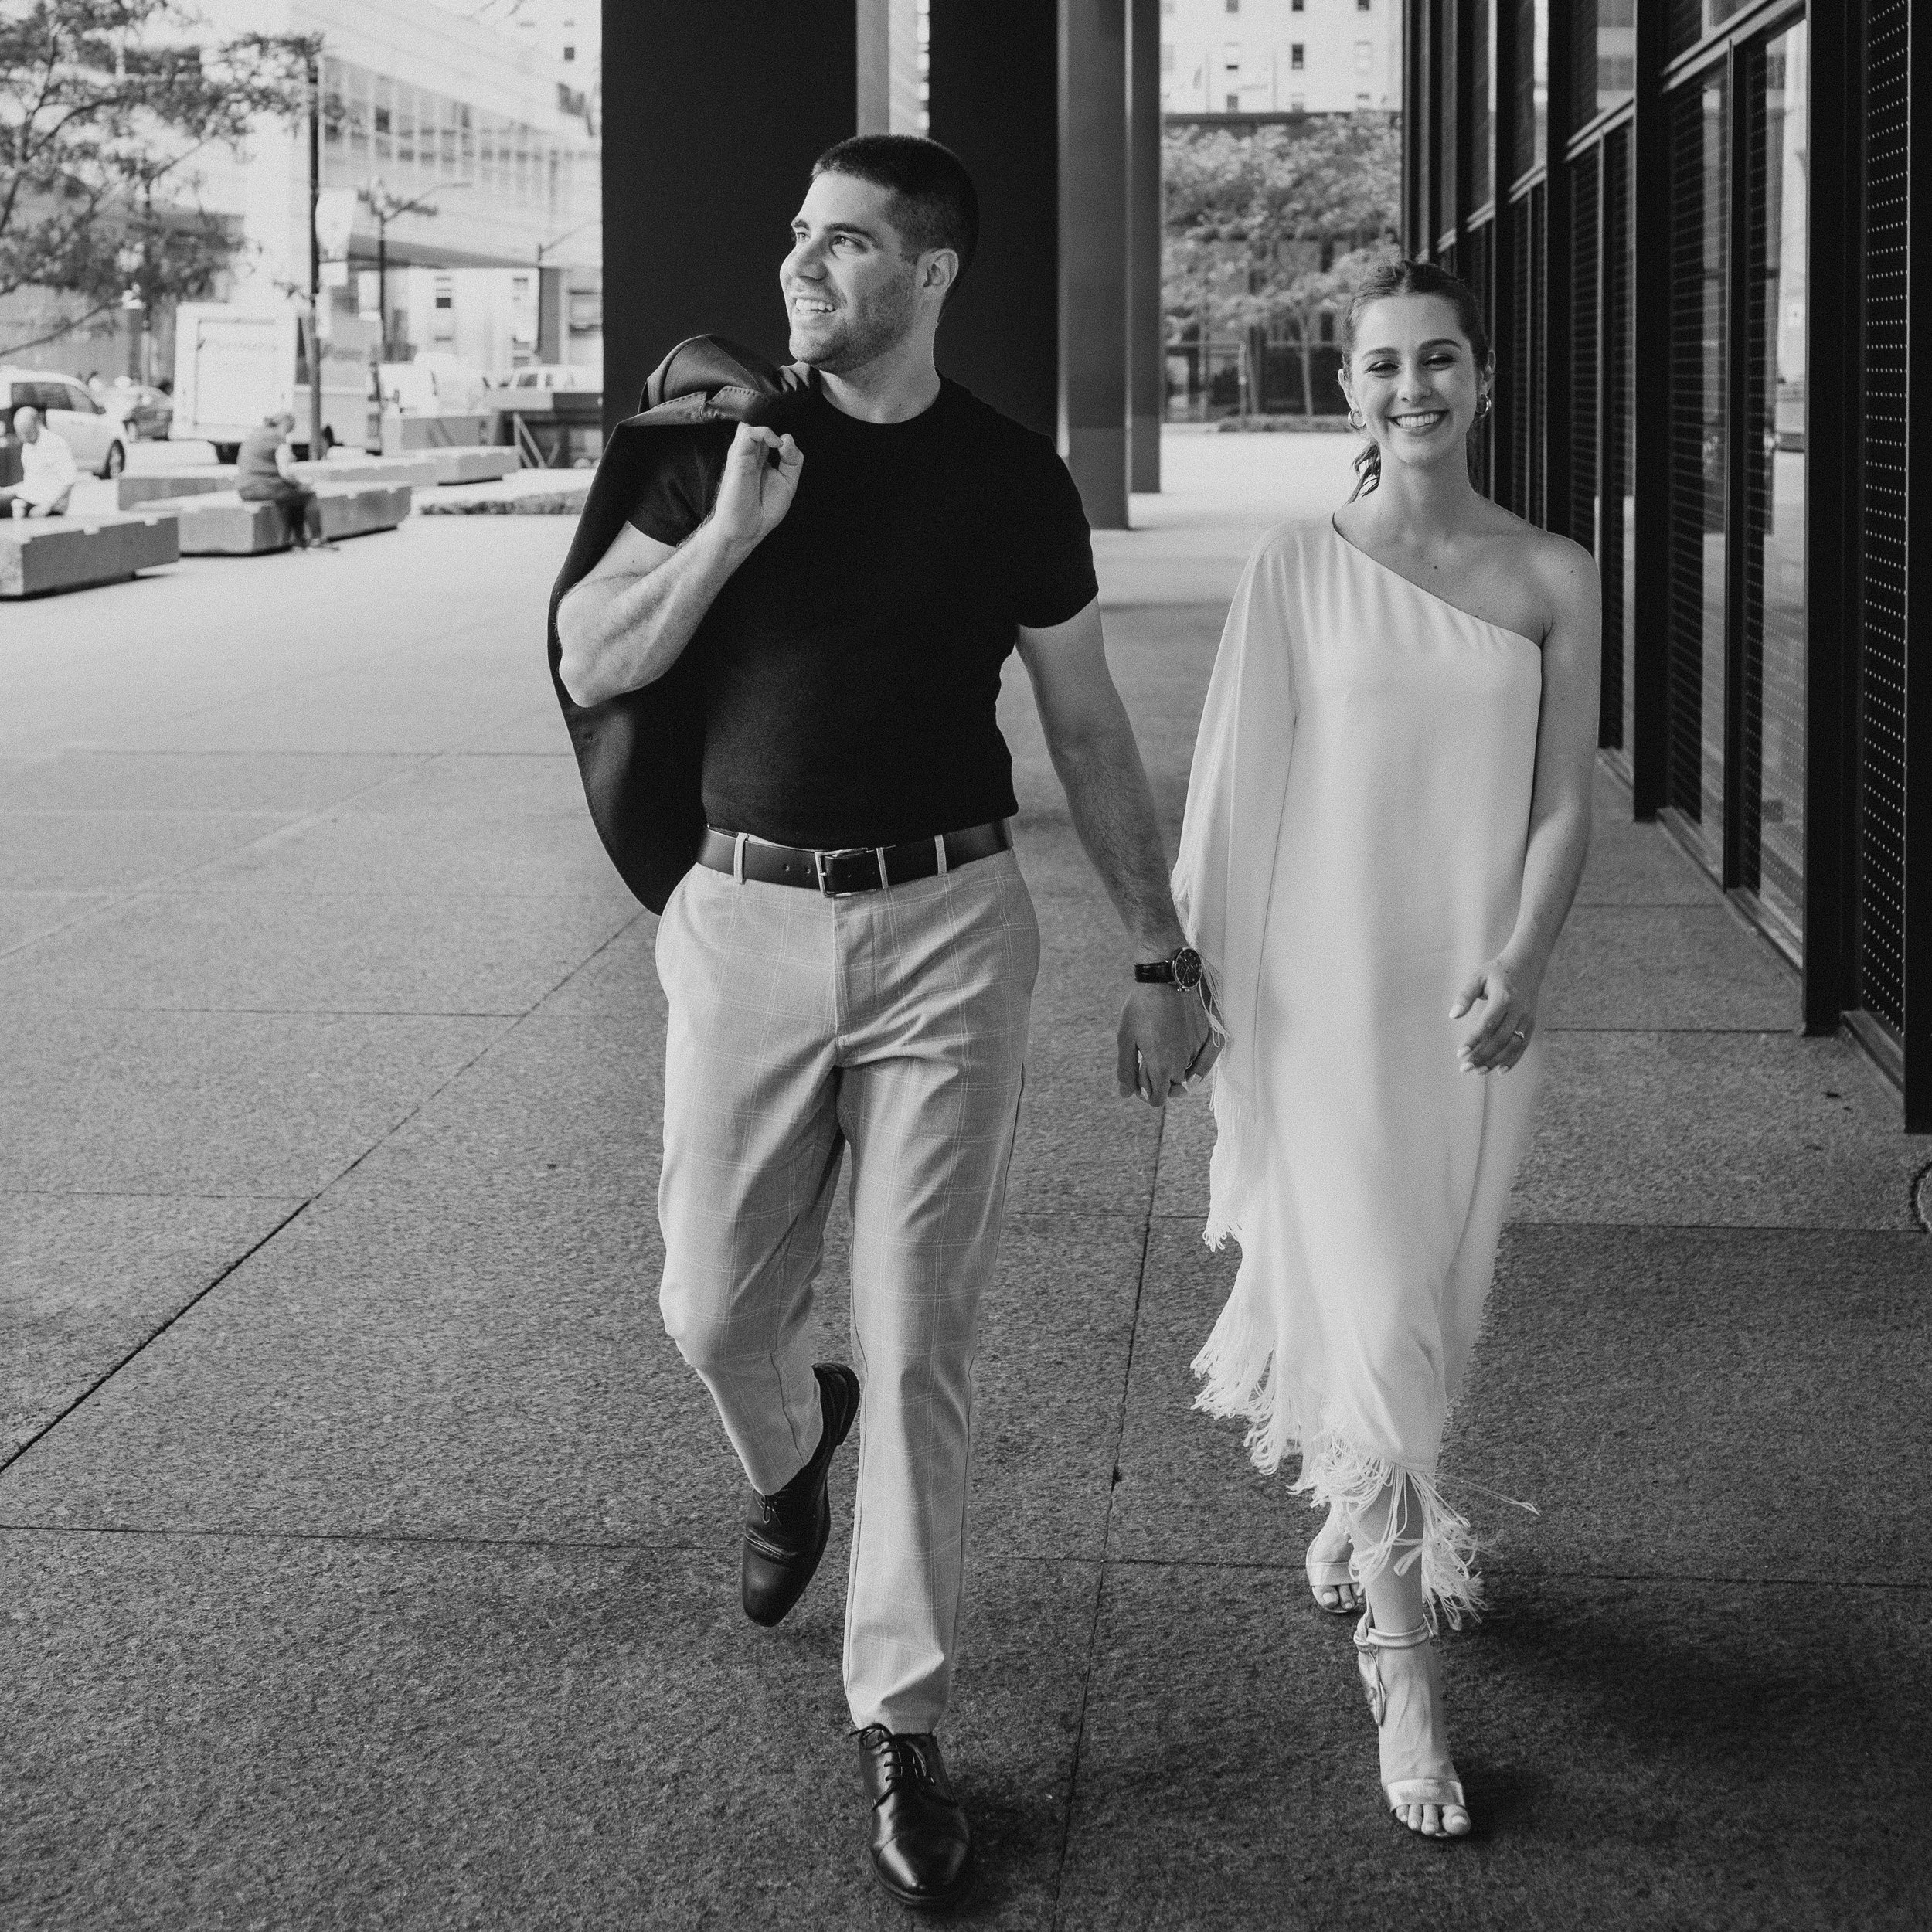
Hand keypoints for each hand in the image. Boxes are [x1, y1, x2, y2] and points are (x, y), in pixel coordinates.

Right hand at [710, 422, 801, 549]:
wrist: (746, 529)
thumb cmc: (763, 510)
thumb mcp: (788, 483)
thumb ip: (792, 460)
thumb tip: (787, 438)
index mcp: (759, 458)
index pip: (766, 433)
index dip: (778, 433)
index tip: (788, 447)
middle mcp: (749, 453)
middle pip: (758, 426)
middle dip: (774, 429)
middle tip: (783, 447)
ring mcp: (743, 454)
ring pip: (751, 424)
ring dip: (769, 430)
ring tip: (778, 446)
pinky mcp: (738, 458)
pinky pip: (748, 432)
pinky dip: (764, 432)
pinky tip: (775, 444)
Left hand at [1115, 984, 1213, 1107]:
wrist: (1165, 978)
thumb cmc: (1141, 1007)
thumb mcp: (1126, 1039)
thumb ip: (1126, 1070)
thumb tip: (1126, 1093)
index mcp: (1161, 1066)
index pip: (1157, 1099)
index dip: (1146, 1094)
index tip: (1138, 1082)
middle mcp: (1183, 1062)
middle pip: (1173, 1088)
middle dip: (1160, 1083)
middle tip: (1146, 1065)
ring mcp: (1197, 1049)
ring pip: (1188, 1074)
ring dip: (1175, 1070)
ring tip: (1160, 1051)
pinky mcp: (1206, 1036)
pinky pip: (1202, 1059)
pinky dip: (1191, 1060)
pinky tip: (1179, 1050)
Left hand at [1449, 956, 1538, 1073]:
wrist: (1526, 965)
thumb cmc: (1496, 972)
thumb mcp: (1477, 977)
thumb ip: (1464, 996)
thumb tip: (1453, 1015)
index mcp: (1503, 998)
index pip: (1487, 1024)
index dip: (1474, 1040)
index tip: (1460, 1053)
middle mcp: (1518, 1010)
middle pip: (1500, 1039)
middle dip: (1482, 1055)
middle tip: (1465, 1067)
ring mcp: (1527, 1019)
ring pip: (1512, 1046)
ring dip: (1495, 1061)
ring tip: (1478, 1071)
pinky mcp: (1531, 1024)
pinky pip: (1523, 1046)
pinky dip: (1513, 1060)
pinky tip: (1499, 1070)